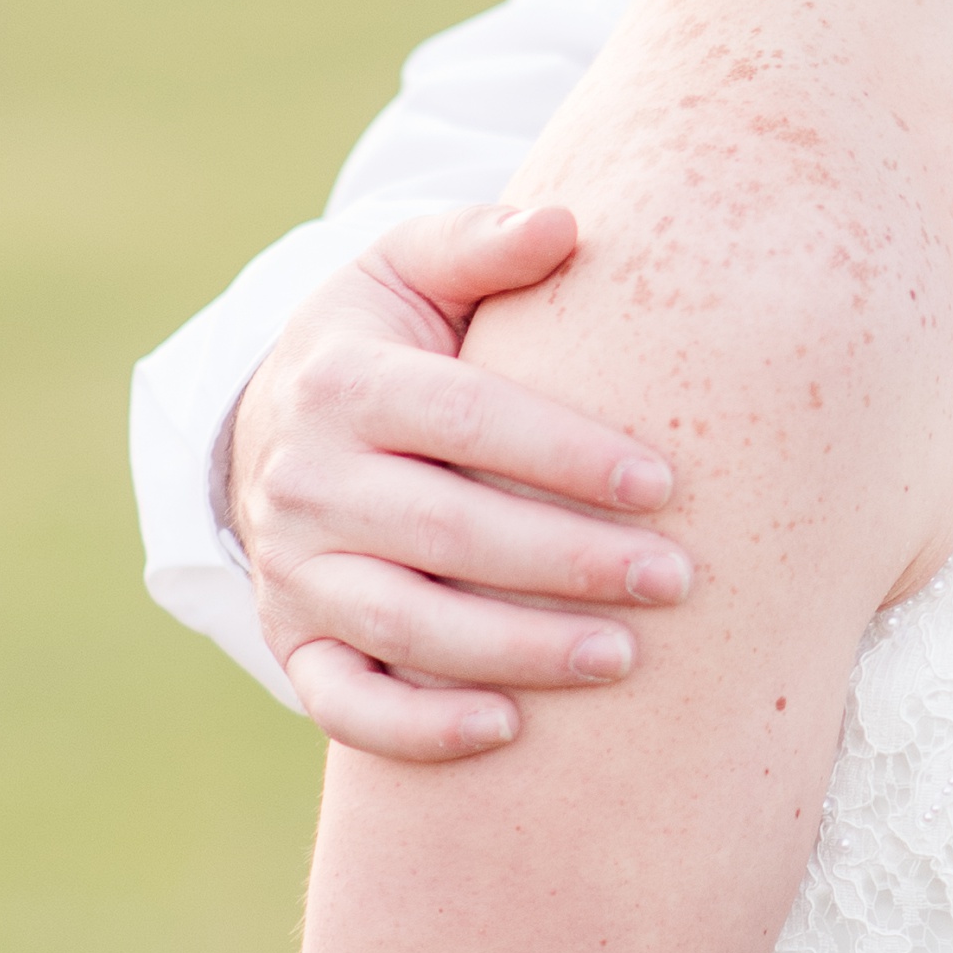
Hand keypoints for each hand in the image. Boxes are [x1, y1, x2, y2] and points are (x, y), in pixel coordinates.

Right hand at [226, 205, 690, 762]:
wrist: (276, 419)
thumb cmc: (385, 334)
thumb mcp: (412, 266)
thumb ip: (483, 242)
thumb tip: (565, 223)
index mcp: (343, 381)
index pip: (464, 420)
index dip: (565, 454)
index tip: (663, 483)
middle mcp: (307, 482)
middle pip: (448, 533)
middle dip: (569, 563)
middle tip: (675, 580)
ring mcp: (293, 571)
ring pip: (406, 627)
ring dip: (518, 651)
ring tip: (622, 658)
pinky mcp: (293, 640)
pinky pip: (346, 703)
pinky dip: (418, 727)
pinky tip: (507, 729)